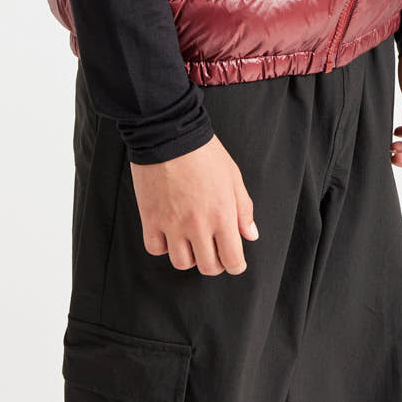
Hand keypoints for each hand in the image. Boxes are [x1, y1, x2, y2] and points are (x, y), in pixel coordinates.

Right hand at [129, 133, 258, 274]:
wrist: (169, 133)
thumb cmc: (204, 152)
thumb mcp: (233, 176)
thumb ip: (244, 209)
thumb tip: (250, 235)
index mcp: (222, 215)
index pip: (233, 260)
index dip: (236, 265)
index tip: (234, 261)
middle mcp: (198, 225)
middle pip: (208, 267)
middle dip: (215, 262)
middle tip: (214, 249)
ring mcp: (172, 224)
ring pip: (181, 263)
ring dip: (189, 256)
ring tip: (191, 240)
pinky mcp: (150, 219)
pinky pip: (155, 249)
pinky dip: (163, 246)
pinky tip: (169, 232)